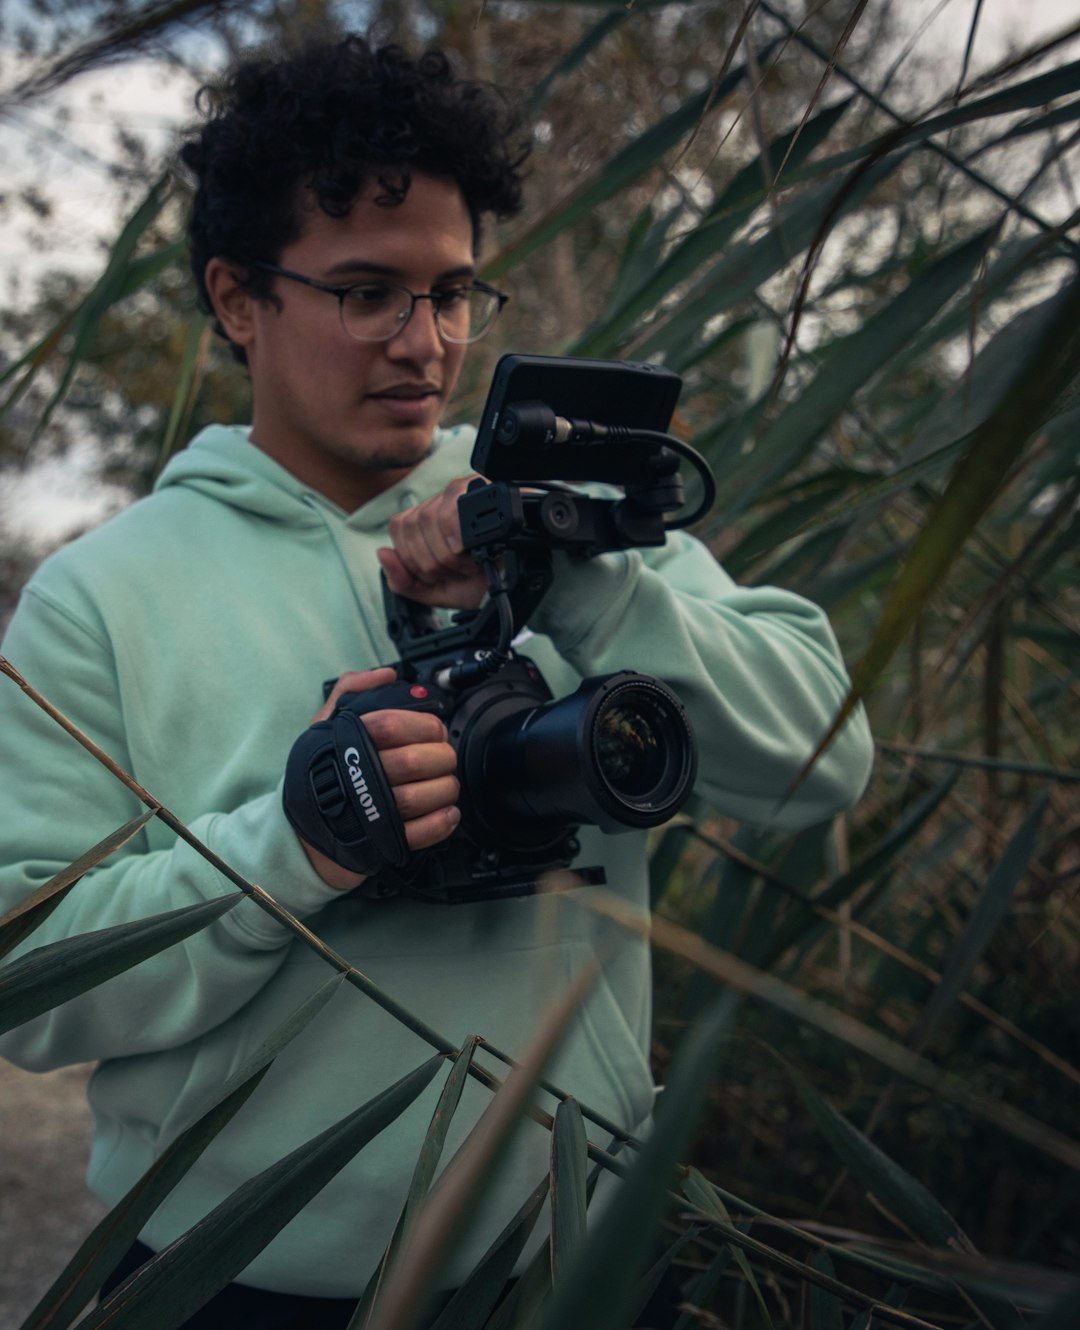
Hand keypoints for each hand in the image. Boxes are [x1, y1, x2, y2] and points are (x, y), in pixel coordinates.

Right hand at [300, 667, 460, 890]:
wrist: (302, 828)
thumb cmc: (319, 772)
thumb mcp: (324, 724)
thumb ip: (351, 690)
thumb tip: (385, 674)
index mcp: (348, 743)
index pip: (393, 725)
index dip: (424, 725)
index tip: (433, 729)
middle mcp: (359, 776)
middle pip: (414, 762)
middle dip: (441, 757)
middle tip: (443, 757)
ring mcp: (372, 812)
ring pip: (420, 797)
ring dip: (445, 789)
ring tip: (446, 784)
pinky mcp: (383, 841)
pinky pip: (421, 833)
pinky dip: (442, 822)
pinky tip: (448, 811)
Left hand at [376, 475, 487, 609]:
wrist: (516, 583)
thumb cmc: (479, 584)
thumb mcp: (434, 592)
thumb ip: (402, 580)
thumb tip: (382, 554)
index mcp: (426, 521)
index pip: (400, 526)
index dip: (414, 557)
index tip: (436, 574)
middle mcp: (441, 502)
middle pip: (415, 523)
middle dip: (433, 560)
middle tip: (456, 570)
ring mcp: (462, 492)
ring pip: (432, 516)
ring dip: (449, 553)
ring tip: (469, 563)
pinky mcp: (483, 487)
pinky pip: (455, 502)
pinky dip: (458, 536)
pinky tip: (473, 551)